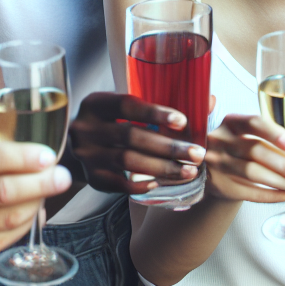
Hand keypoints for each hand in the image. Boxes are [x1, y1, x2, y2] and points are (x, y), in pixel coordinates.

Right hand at [0, 138, 71, 268]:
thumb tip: (37, 156)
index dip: (24, 157)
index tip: (48, 156)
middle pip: (1, 191)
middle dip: (40, 183)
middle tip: (62, 176)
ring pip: (5, 218)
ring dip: (36, 203)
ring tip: (50, 191)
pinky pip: (0, 239)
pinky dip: (22, 224)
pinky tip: (32, 212)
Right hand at [68, 92, 203, 193]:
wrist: (75, 147)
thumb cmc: (112, 122)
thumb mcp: (126, 108)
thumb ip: (161, 104)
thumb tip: (208, 101)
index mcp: (96, 103)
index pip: (127, 106)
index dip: (155, 113)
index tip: (183, 121)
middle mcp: (86, 128)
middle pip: (131, 137)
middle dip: (168, 147)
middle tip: (196, 154)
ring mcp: (86, 155)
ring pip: (128, 162)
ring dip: (162, 168)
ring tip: (188, 171)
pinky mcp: (90, 177)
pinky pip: (119, 184)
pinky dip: (142, 183)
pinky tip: (161, 182)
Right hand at [205, 114, 284, 202]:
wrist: (212, 170)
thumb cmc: (239, 148)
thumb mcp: (245, 134)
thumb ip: (268, 136)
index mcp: (232, 122)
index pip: (254, 123)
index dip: (275, 133)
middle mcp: (221, 140)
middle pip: (255, 151)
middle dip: (284, 165)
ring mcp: (218, 163)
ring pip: (252, 173)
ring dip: (280, 181)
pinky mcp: (220, 185)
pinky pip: (248, 192)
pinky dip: (270, 195)